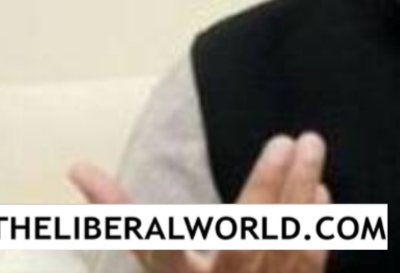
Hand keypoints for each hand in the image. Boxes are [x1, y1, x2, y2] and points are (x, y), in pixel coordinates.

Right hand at [70, 132, 331, 272]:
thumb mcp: (155, 265)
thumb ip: (122, 219)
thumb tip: (79, 169)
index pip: (161, 246)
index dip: (160, 212)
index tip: (161, 172)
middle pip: (245, 237)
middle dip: (267, 186)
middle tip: (285, 139)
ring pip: (286, 243)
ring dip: (301, 193)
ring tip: (310, 147)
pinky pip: (308, 262)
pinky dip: (316, 225)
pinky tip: (320, 191)